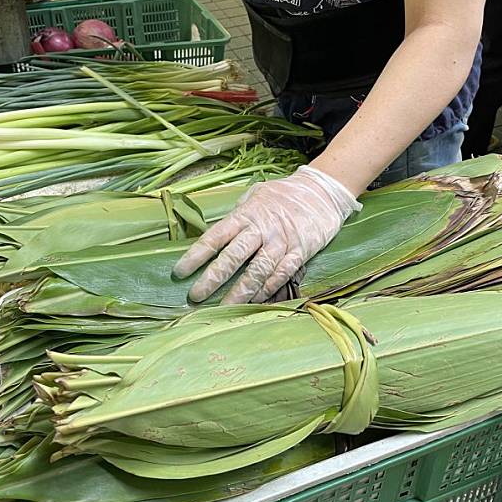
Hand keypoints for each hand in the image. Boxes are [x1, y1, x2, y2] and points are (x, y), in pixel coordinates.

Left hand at [174, 165, 361, 303]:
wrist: (322, 192)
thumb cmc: (283, 195)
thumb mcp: (256, 195)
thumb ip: (238, 215)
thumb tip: (217, 235)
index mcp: (246, 214)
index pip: (215, 236)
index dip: (196, 255)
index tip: (180, 272)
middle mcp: (262, 229)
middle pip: (233, 257)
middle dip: (213, 278)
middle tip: (195, 296)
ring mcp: (282, 242)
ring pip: (257, 271)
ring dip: (240, 292)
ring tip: (224, 308)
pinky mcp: (300, 252)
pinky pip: (281, 274)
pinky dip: (267, 289)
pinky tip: (254, 301)